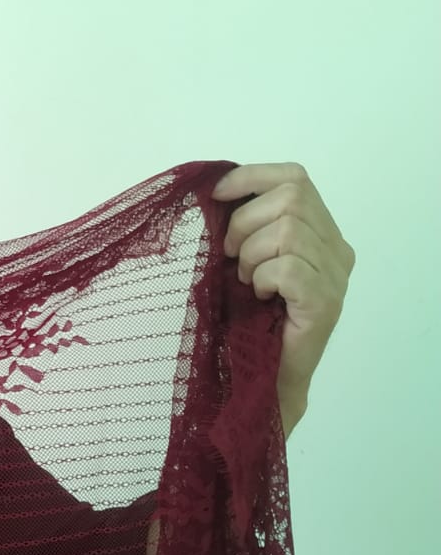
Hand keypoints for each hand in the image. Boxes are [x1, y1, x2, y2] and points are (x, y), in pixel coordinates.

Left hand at [212, 162, 354, 411]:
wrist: (261, 377)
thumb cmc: (247, 318)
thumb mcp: (244, 258)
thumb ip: (248, 223)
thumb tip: (218, 189)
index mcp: (323, 233)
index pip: (296, 178)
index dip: (253, 177)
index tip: (218, 193)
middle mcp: (337, 251)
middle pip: (292, 199)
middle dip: (246, 222)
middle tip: (231, 255)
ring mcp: (336, 278)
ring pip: (289, 231)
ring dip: (252, 254)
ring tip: (246, 281)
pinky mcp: (325, 304)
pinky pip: (288, 267)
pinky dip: (262, 277)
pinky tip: (259, 295)